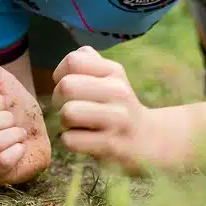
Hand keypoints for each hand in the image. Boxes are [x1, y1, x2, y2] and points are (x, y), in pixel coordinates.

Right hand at [0, 50, 50, 185]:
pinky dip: (18, 151)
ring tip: (19, 135)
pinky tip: (20, 149)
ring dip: (15, 136)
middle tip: (15, 122)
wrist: (41, 138)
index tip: (7, 104)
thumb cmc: (22, 113)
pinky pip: (2, 161)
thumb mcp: (9, 88)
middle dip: (8, 120)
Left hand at [51, 47, 151, 171]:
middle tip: (68, 108)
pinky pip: (70, 140)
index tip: (69, 87)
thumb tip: (68, 62)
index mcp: (114, 71)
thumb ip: (89, 62)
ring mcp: (117, 119)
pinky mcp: (111, 145)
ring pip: (68, 113)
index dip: (60, 74)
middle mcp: (119, 92)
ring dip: (64, 122)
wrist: (147, 139)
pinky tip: (84, 139)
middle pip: (66, 87)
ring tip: (78, 124)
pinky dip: (70, 141)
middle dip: (58, 100)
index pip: (73, 60)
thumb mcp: (111, 77)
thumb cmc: (117, 105)